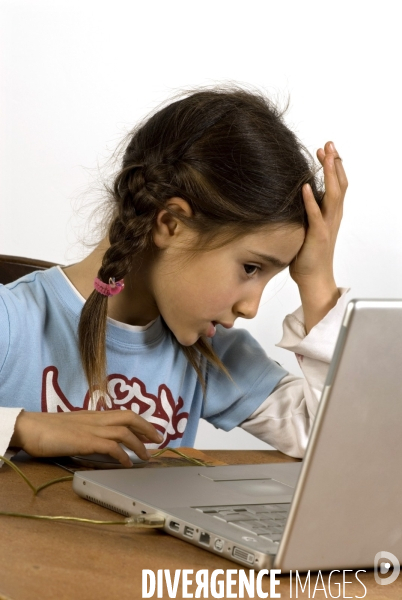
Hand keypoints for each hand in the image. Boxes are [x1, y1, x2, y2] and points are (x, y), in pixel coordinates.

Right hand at [10, 410, 163, 466]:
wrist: (30, 428)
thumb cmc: (46, 430)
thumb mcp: (73, 428)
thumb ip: (88, 432)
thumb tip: (101, 444)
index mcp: (93, 415)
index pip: (123, 413)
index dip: (140, 422)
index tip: (150, 431)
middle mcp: (95, 419)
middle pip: (129, 417)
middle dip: (147, 428)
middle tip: (159, 440)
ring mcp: (91, 428)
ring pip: (124, 431)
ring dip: (139, 444)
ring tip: (146, 456)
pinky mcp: (85, 440)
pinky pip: (111, 446)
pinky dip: (122, 454)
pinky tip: (127, 463)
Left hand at [290, 141, 347, 331]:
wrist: (314, 278)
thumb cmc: (309, 255)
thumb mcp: (309, 228)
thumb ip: (307, 213)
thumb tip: (296, 198)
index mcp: (332, 214)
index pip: (338, 185)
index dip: (334, 166)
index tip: (326, 149)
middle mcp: (333, 217)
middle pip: (340, 184)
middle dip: (335, 162)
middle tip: (329, 143)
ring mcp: (327, 226)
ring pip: (333, 195)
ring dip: (329, 174)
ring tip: (324, 155)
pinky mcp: (317, 236)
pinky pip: (315, 215)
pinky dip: (310, 200)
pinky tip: (305, 186)